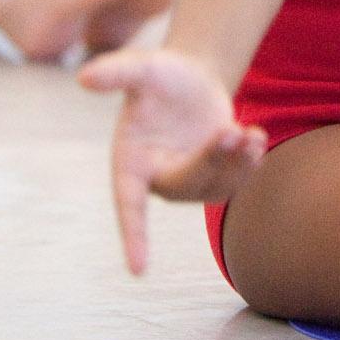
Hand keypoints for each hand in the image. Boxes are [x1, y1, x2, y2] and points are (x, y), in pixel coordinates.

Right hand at [78, 47, 267, 274]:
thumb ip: (114, 73)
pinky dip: (249, 164)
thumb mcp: (139, 68)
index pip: (129, 205)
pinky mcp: (215, 177)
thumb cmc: (159, 74)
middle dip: (211, 160)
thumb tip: (84, 78)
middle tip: (231, 129)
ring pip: (215, 188)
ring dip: (236, 163)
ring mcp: (189, 181)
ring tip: (249, 131)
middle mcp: (157, 179)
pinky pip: (234, 183)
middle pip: (185, 185)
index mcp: (130, 162)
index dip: (134, 236)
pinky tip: (256, 137)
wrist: (191, 77)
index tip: (138, 270)